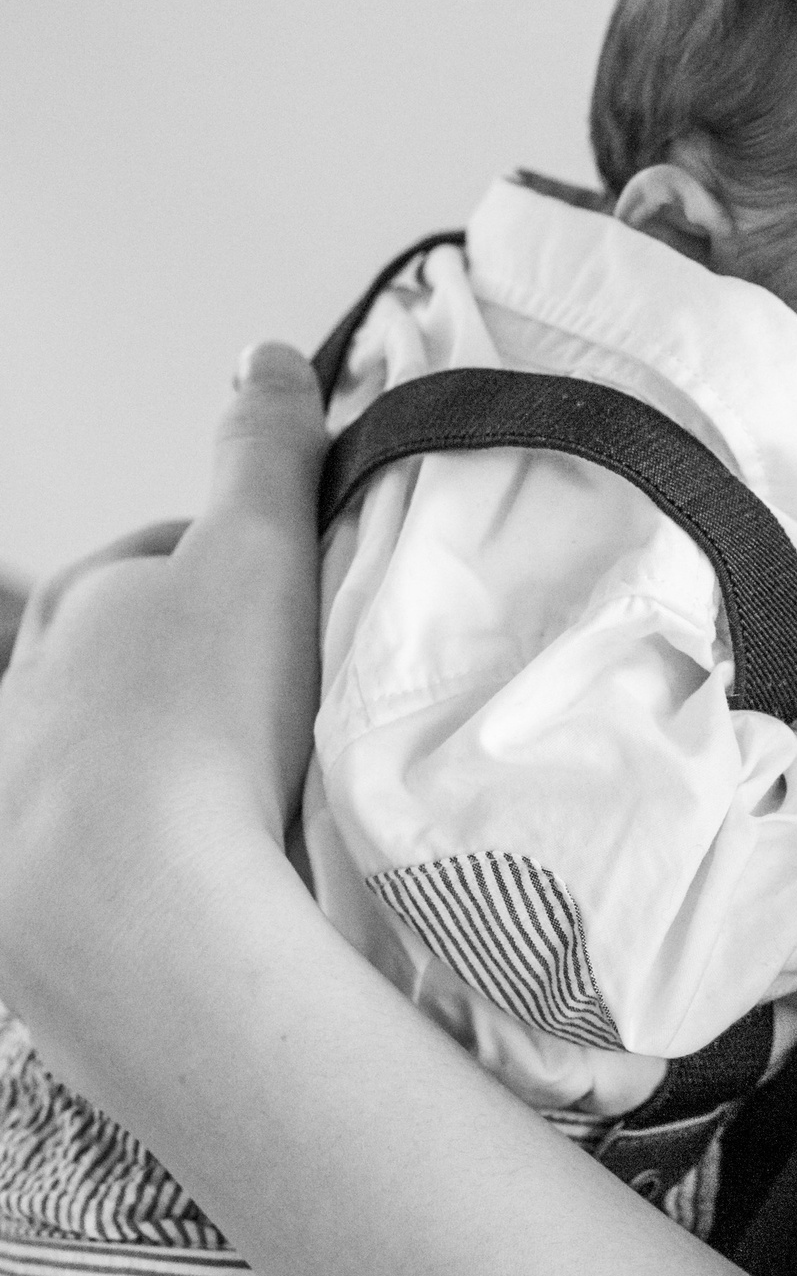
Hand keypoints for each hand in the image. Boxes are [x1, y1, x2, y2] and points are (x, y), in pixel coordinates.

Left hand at [0, 343, 324, 1102]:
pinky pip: (77, 876)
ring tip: (235, 810)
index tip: (290, 614)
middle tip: (270, 715)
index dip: (228, 575)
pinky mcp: (15, 923)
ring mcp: (11, 815)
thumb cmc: (204, 719)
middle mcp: (19, 703)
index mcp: (77, 609)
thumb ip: (265, 451)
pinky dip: (130, 872)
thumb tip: (268, 352)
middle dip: (173, 682)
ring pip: (86, 774)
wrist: (137, 917)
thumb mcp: (258, 551)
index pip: (153, 566)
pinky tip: (196, 888)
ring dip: (148, 780)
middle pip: (109, 674)